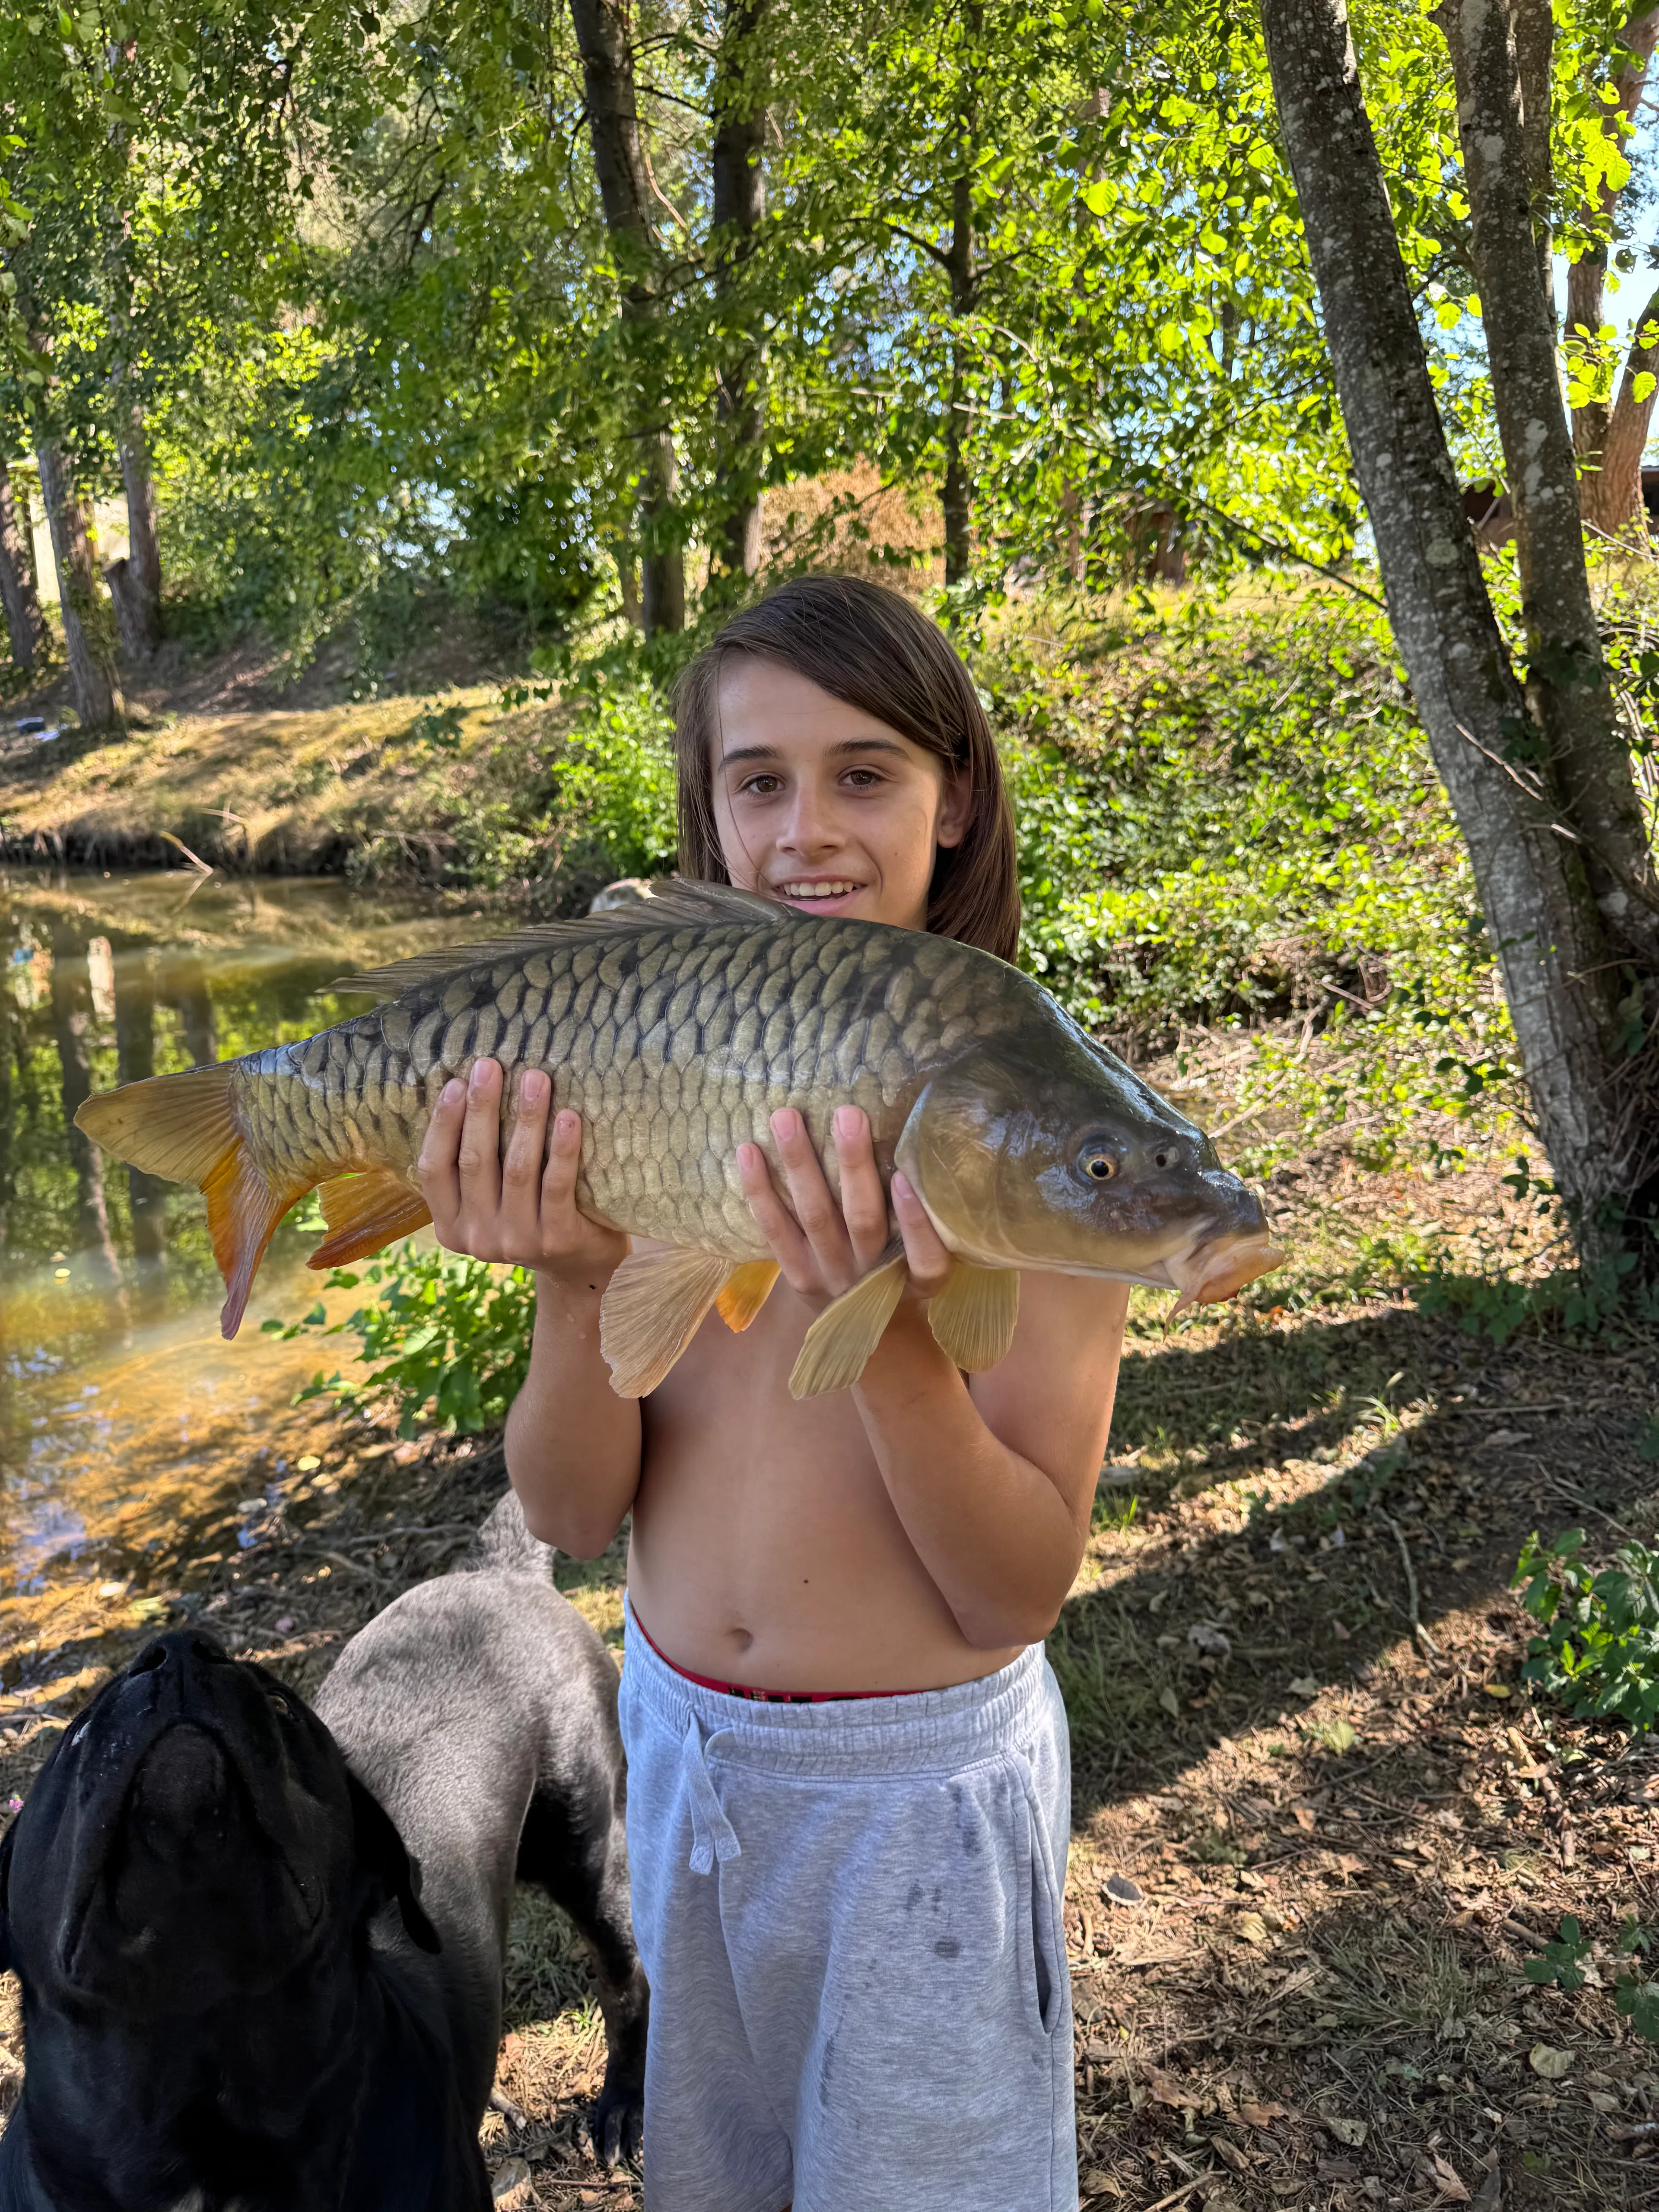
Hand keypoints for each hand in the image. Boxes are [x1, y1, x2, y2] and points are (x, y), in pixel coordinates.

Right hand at [416, 1058, 627, 1282]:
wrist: (581, 1267)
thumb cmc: (531, 1215)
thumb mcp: (491, 1200)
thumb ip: (475, 1166)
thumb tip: (470, 1090)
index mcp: (451, 1226)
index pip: (434, 1169)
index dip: (442, 1124)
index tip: (456, 1082)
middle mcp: (478, 1238)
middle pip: (475, 1161)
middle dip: (482, 1108)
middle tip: (490, 1065)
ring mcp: (517, 1241)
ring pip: (517, 1169)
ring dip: (525, 1118)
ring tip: (535, 1078)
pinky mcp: (557, 1239)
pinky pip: (557, 1185)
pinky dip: (563, 1148)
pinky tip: (568, 1116)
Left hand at [736, 1106, 953, 1306]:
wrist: (860, 1326)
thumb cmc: (899, 1270)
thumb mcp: (921, 1258)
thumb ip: (918, 1217)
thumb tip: (907, 1135)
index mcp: (916, 1277)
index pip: (926, 1258)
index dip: (916, 1222)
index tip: (906, 1177)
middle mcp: (872, 1276)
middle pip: (863, 1219)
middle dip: (853, 1165)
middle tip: (846, 1114)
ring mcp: (830, 1276)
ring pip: (815, 1217)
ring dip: (800, 1165)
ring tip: (786, 1119)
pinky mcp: (797, 1276)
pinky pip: (776, 1231)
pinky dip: (761, 1192)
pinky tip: (749, 1153)